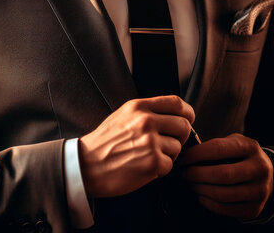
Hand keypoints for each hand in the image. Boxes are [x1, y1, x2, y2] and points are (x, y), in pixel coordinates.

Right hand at [79, 95, 194, 197]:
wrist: (86, 165)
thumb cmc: (104, 143)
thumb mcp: (122, 116)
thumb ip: (146, 112)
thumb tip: (173, 115)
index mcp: (139, 107)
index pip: (176, 103)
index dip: (187, 113)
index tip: (187, 120)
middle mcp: (146, 121)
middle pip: (184, 125)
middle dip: (180, 137)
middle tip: (168, 144)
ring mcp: (150, 141)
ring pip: (177, 147)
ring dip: (168, 155)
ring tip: (148, 157)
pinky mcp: (152, 162)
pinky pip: (170, 165)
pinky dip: (160, 170)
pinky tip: (144, 167)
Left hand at [178, 133, 273, 219]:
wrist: (266, 175)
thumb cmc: (239, 157)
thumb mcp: (231, 143)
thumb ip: (213, 147)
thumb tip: (184, 156)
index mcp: (250, 147)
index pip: (218, 149)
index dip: (195, 155)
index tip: (182, 159)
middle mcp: (260, 168)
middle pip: (221, 174)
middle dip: (196, 174)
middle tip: (183, 174)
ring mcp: (260, 190)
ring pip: (222, 194)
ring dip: (200, 189)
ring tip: (191, 184)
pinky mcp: (255, 208)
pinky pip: (225, 209)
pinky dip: (208, 203)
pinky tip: (201, 196)